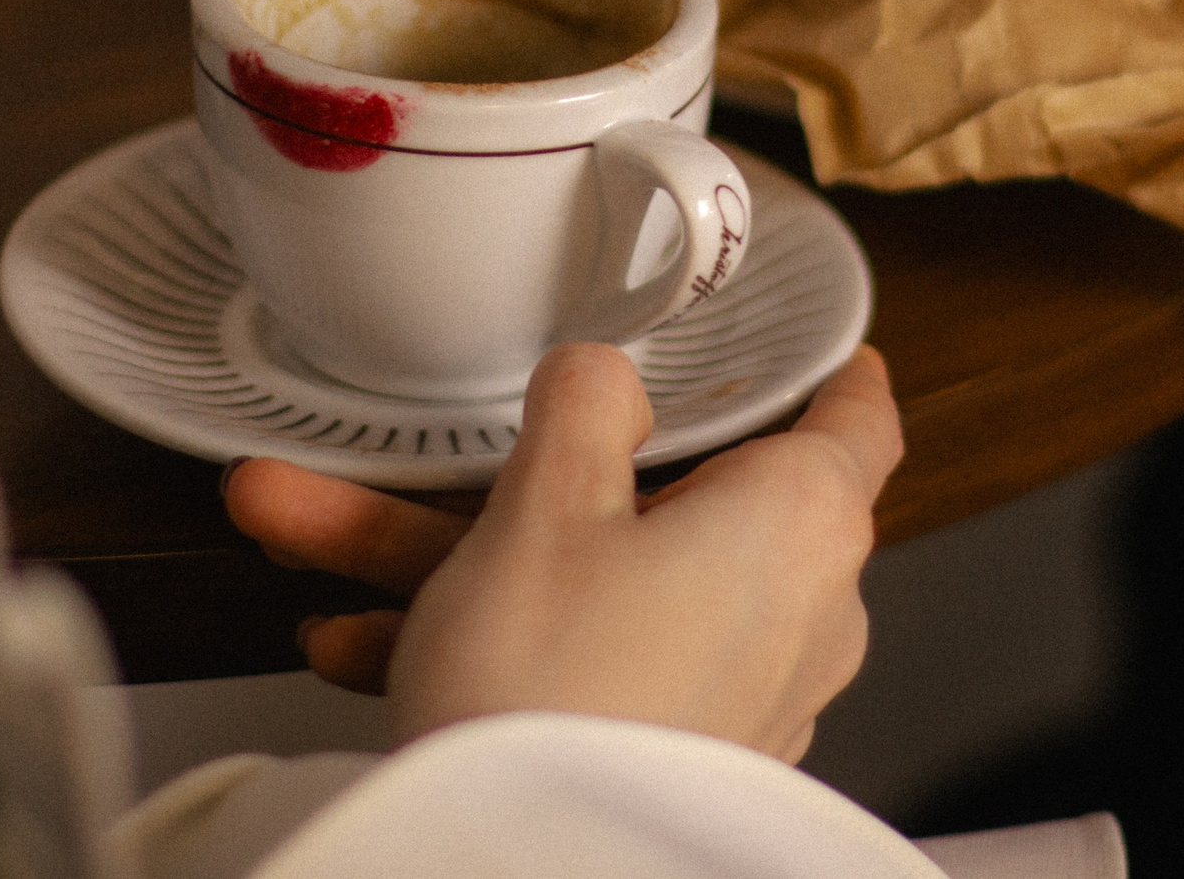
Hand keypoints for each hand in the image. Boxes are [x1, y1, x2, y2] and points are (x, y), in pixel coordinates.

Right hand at [224, 343, 903, 763]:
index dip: (833, 375)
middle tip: (455, 449)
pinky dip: (497, 641)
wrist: (519, 869)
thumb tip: (602, 375)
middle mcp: (796, 613)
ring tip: (329, 532)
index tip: (829, 356)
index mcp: (797, 524)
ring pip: (602, 583)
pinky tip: (368, 642)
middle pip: (674, 501)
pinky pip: (590, 663)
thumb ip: (583, 409)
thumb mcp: (544, 506)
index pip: (855, 424)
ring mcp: (740, 693)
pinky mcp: (679, 754)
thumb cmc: (554, 694)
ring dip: (468, 558)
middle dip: (537, 472)